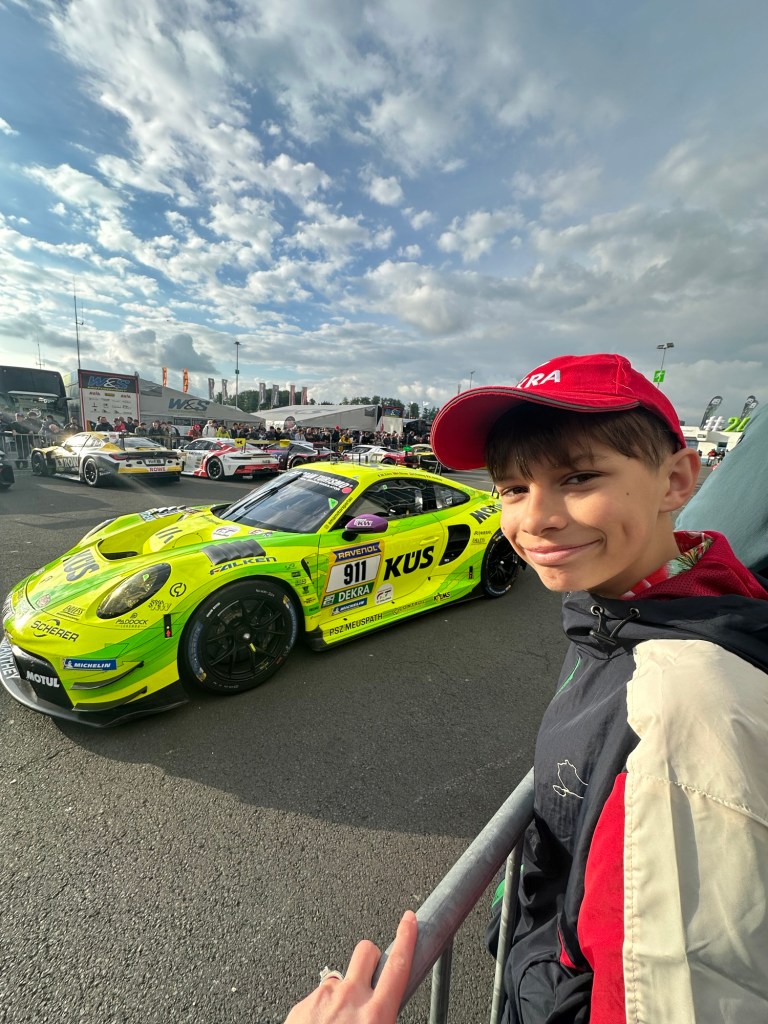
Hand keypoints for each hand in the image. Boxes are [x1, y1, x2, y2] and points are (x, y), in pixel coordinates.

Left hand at [284, 910, 417, 1023]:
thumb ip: (385, 1018)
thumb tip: (389, 1014)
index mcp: (375, 1016)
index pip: (398, 965)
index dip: (407, 937)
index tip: (409, 921)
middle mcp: (348, 999)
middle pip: (365, 951)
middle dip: (371, 957)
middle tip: (372, 975)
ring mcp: (322, 999)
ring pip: (339, 977)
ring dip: (343, 992)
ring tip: (340, 1022)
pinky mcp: (300, 1005)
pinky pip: (318, 997)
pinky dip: (322, 1009)